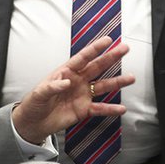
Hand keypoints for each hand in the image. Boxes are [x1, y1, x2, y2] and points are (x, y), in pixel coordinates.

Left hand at [12, 36, 133, 144]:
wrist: (34, 123)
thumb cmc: (34, 104)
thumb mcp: (38, 93)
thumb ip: (52, 86)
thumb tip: (66, 82)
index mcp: (66, 72)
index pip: (82, 58)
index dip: (95, 49)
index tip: (107, 40)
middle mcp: (77, 81)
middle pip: (97, 67)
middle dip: (111, 58)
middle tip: (124, 49)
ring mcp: (82, 95)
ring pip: (103, 86)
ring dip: (117, 82)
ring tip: (130, 78)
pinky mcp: (84, 110)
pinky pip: (100, 108)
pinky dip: (111, 109)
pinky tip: (121, 108)